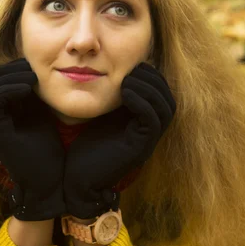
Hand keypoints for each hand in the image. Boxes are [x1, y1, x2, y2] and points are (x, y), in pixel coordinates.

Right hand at [0, 58, 65, 220]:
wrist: (49, 185)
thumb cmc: (49, 154)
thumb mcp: (41, 117)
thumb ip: (34, 98)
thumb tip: (40, 72)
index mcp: (0, 116)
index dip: (9, 69)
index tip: (32, 66)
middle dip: (6, 69)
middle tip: (30, 65)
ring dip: (7, 77)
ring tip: (31, 74)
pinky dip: (8, 90)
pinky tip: (28, 87)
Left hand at [63, 62, 175, 218]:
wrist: (76, 182)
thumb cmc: (83, 150)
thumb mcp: (99, 117)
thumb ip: (110, 99)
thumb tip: (107, 71)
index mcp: (142, 124)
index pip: (160, 94)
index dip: (151, 75)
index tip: (133, 63)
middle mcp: (149, 133)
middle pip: (168, 98)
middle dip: (153, 78)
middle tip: (134, 66)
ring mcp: (147, 142)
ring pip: (165, 108)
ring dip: (148, 88)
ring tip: (128, 77)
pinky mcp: (140, 148)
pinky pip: (152, 120)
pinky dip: (142, 102)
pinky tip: (125, 91)